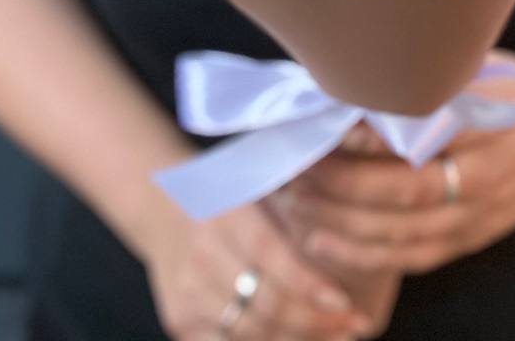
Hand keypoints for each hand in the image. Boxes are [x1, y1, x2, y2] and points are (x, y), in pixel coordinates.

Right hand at [139, 183, 373, 339]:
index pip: (271, 257)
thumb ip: (293, 217)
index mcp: (226, 214)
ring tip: (335, 335)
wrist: (162, 206)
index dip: (308, 286)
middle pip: (264, 304)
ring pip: (250, 332)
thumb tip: (344, 250)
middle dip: (315, 321)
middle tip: (352, 323)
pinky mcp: (179, 319)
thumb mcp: (259, 189)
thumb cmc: (229, 197)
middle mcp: (202, 254)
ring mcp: (187, 292)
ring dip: (297, 339)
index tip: (345, 303)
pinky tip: (297, 340)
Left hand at [276, 52, 514, 275]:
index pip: (428, 139)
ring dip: (341, 223)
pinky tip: (321, 242)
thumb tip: (359, 66)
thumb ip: (436, 72)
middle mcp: (489, 178)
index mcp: (494, 125)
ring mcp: (481, 217)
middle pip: (406, 194)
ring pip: (402, 233)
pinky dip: (364, 253)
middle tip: (294, 167)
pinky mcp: (472, 239)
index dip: (376, 141)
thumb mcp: (490, 65)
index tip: (331, 126)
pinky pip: (413, 257)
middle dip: (342, 187)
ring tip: (293, 203)